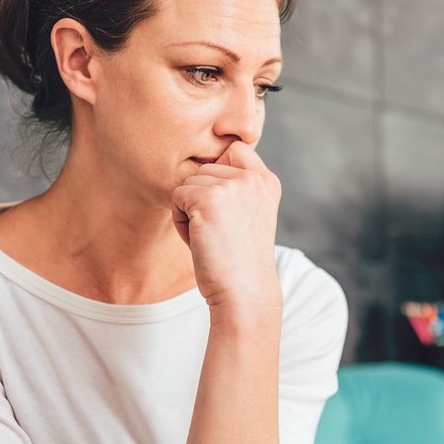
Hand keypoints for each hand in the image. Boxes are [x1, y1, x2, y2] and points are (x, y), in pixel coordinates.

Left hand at [171, 141, 282, 313]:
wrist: (244, 293)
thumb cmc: (239, 260)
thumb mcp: (249, 214)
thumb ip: (238, 187)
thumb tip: (203, 163)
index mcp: (267, 181)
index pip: (234, 150)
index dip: (220, 176)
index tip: (228, 212)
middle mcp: (254, 178)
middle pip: (205, 168)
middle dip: (203, 198)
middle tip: (221, 231)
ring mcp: (232, 186)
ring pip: (189, 182)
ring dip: (190, 210)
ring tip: (212, 237)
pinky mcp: (208, 198)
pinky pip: (176, 197)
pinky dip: (180, 221)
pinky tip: (201, 240)